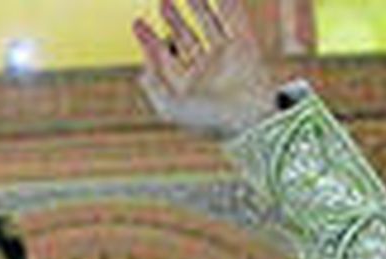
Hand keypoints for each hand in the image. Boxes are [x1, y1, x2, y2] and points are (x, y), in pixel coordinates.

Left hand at [133, 0, 277, 137]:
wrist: (248, 119)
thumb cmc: (207, 118)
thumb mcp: (170, 107)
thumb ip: (153, 88)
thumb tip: (142, 72)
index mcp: (187, 87)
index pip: (164, 59)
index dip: (150, 41)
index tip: (138, 23)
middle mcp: (205, 71)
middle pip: (185, 39)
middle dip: (173, 19)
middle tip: (163, 1)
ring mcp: (226, 57)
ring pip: (208, 25)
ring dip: (197, 6)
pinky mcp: (245, 46)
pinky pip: (234, 18)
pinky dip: (227, 3)